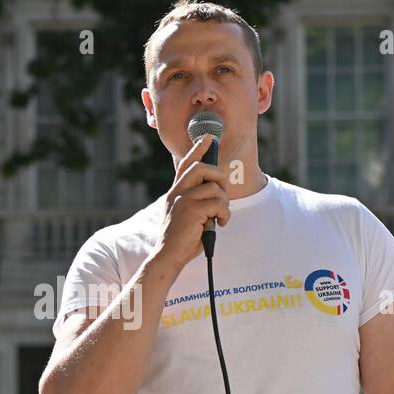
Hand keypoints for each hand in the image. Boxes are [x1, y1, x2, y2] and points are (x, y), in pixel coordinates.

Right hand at [151, 132, 230, 271]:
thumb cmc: (181, 240)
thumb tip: (217, 193)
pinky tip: (219, 224)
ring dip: (223, 203)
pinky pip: (218, 203)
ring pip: (214, 187)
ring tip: (219, 216)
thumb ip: (197, 202)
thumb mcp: (187, 215)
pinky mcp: (191, 210)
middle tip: (221, 194)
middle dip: (219, 177)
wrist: (168, 256)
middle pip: (202, 167)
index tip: (208, 137)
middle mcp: (177, 192)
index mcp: (175, 192)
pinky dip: (224, 214)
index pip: (186, 164)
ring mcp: (183, 200)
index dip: (198, 149)